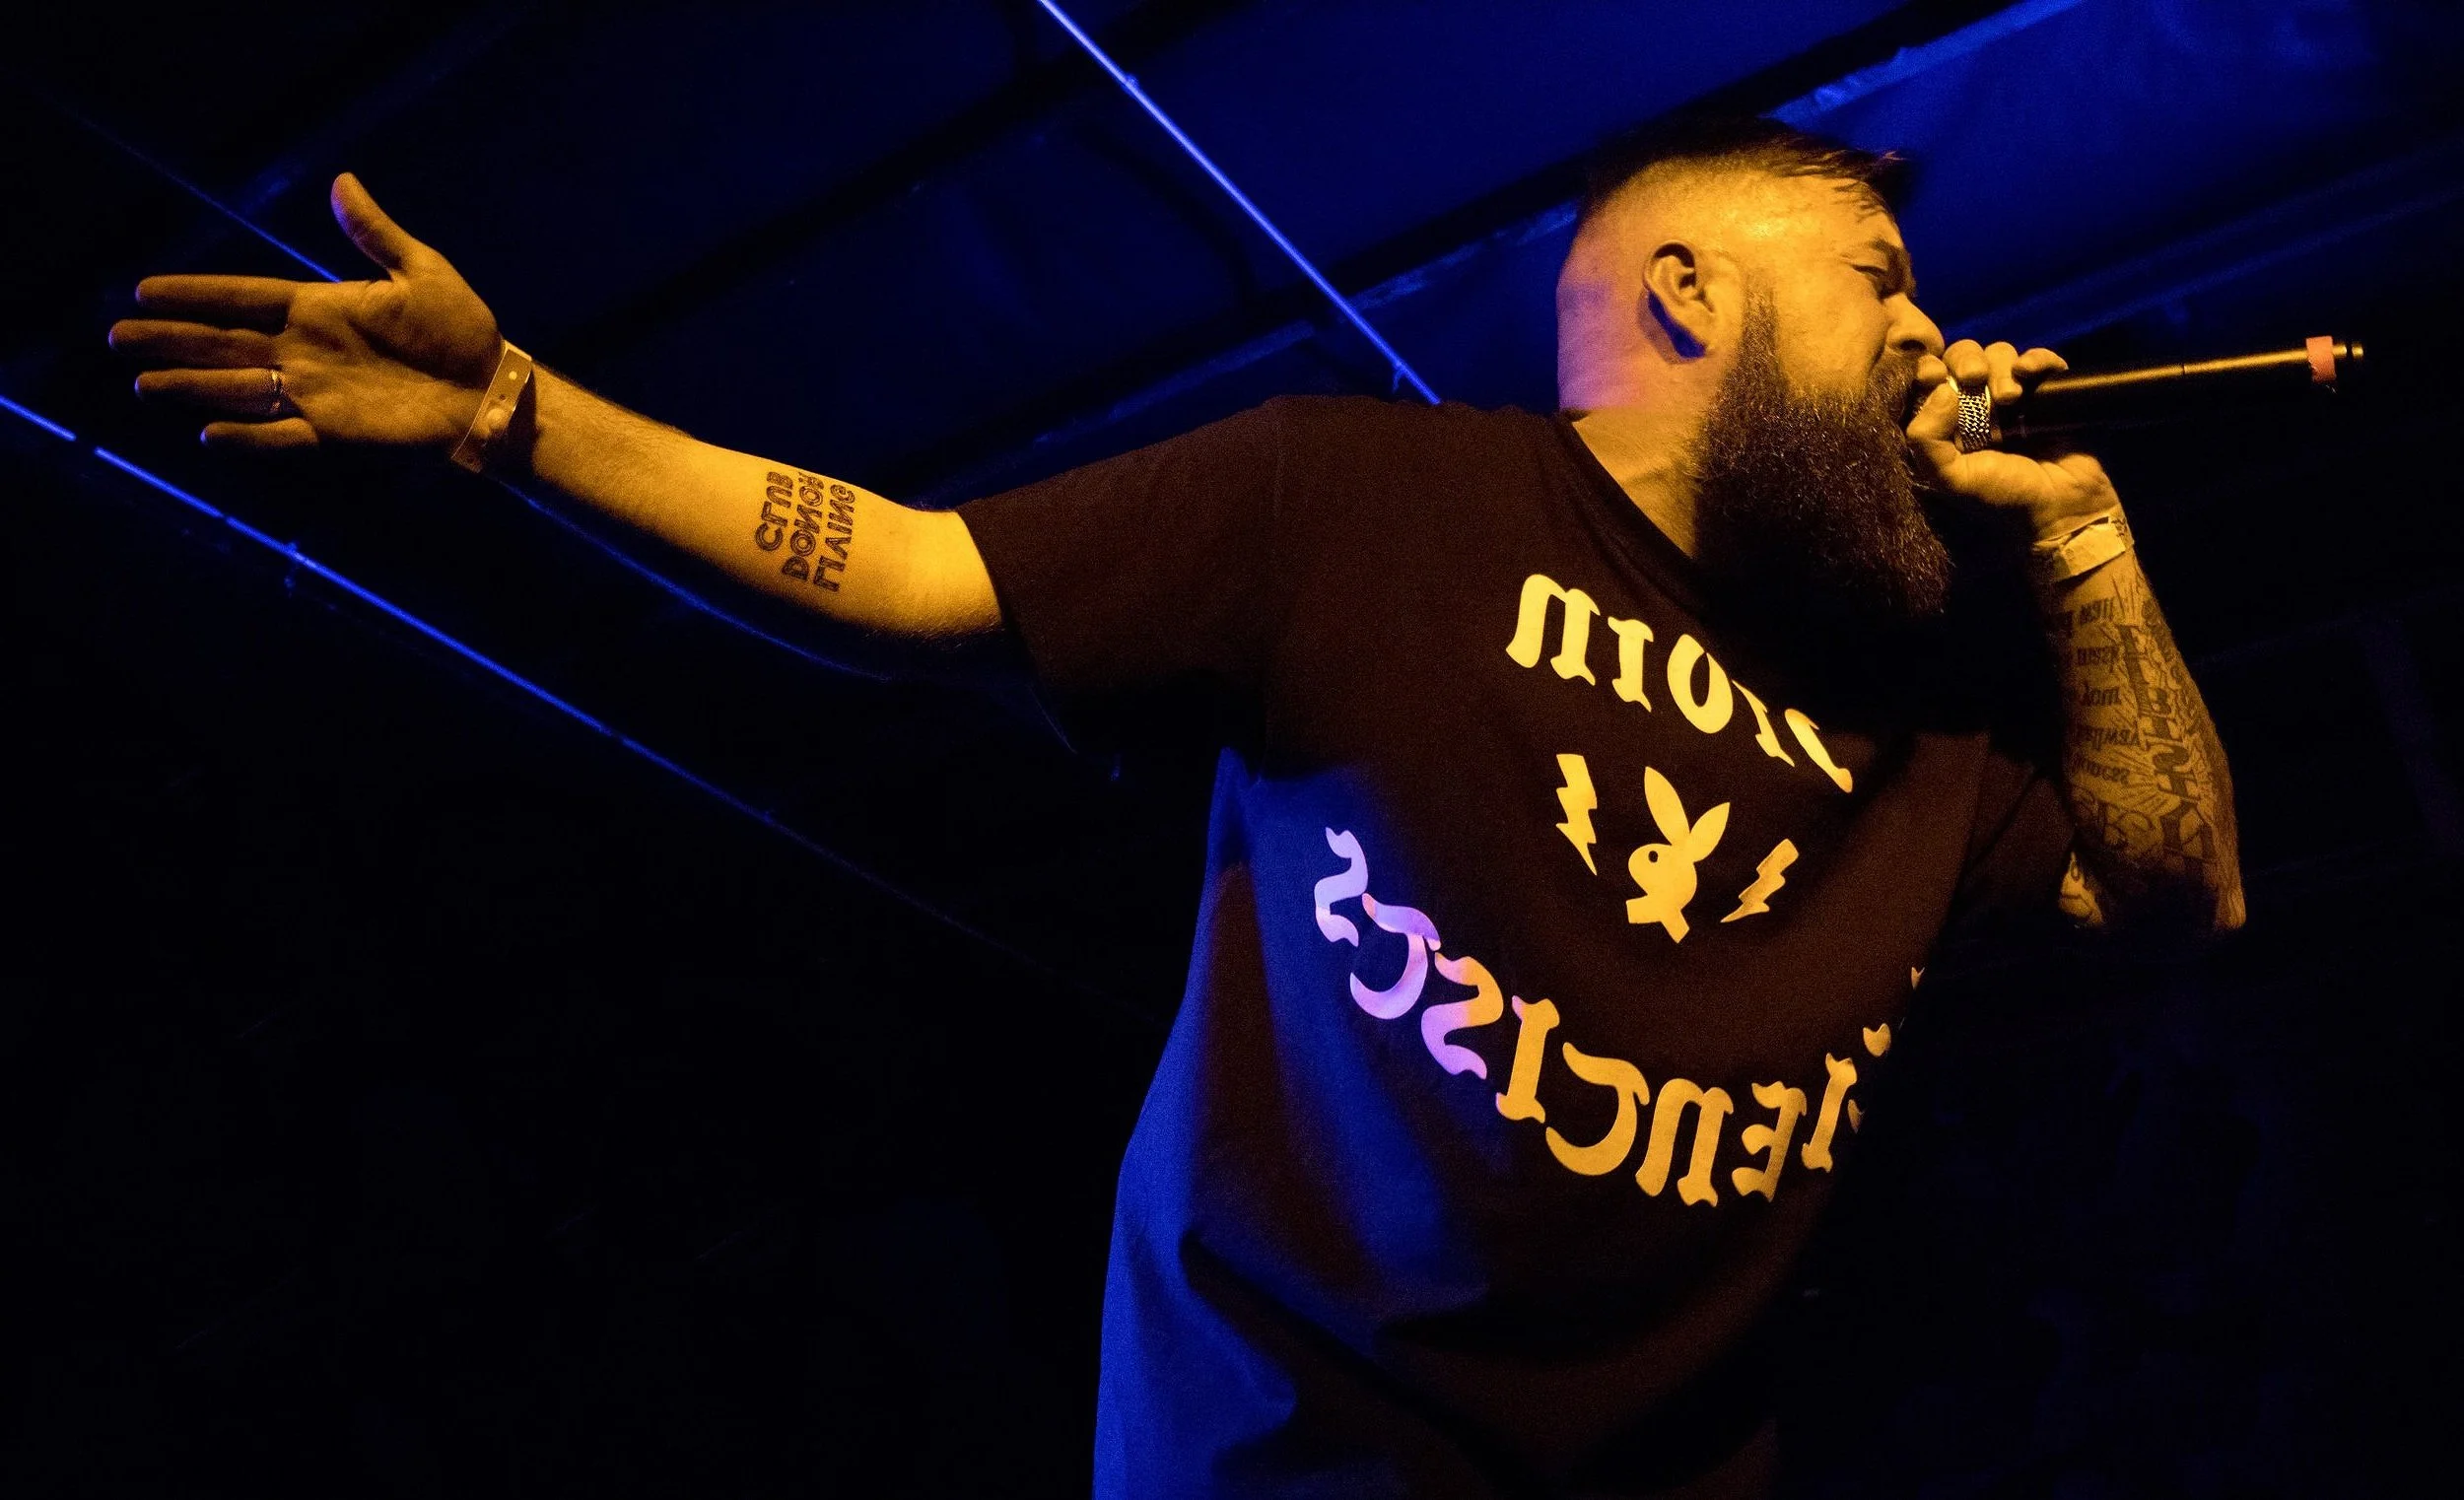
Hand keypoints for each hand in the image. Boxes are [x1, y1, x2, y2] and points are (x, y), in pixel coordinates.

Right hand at [110, 174, 501, 452]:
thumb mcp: (421, 271)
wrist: (491, 386)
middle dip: (172, 340)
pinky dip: (249, 437)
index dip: (196, 294)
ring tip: (144, 386)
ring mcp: (318, 392)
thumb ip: (374, 233)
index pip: (243, 297)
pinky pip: (282, 435)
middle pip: (224, 343)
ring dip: (193, 387)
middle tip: (118, 338)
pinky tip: (210, 435)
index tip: (145, 290)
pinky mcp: (337, 431)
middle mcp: (306, 350)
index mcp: (319, 308)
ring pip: (240, 389)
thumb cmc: (461, 329)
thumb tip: (341, 181)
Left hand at [1906, 337, 2119, 541]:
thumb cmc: (2003, 498)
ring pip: (1999, 353)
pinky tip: (2029, 373)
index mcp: (1949, 423)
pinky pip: (2041, 359)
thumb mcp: (1951, 479)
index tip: (1933, 375)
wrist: (2063, 509)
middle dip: (1966, 360)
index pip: (1930, 378)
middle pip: (1964, 356)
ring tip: (2009, 399)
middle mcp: (1978, 405)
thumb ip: (1927, 441)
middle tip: (1974, 379)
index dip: (1928, 367)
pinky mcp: (2050, 392)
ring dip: (2000, 367)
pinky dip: (2035, 358)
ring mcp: (2016, 396)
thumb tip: (1941, 389)